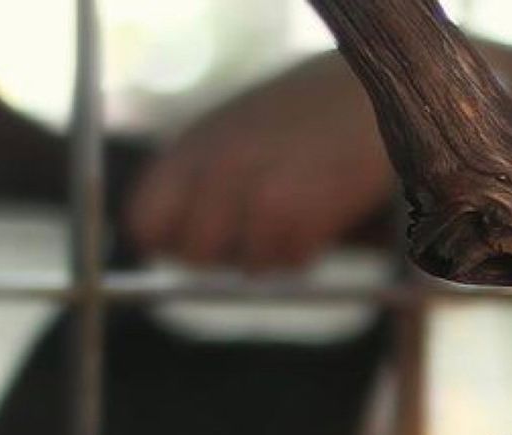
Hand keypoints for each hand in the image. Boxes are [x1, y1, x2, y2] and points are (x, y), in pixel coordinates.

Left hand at [126, 54, 391, 271]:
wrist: (365, 93)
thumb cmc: (305, 114)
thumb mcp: (235, 134)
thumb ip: (201, 179)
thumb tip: (179, 244)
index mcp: (193, 146)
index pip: (146, 222)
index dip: (170, 244)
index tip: (195, 247)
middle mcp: (216, 168)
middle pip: (192, 254)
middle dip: (221, 260)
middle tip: (251, 242)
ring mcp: (255, 191)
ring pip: (245, 265)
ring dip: (272, 256)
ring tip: (295, 219)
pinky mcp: (298, 211)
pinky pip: (292, 261)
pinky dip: (307, 251)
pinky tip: (320, 215)